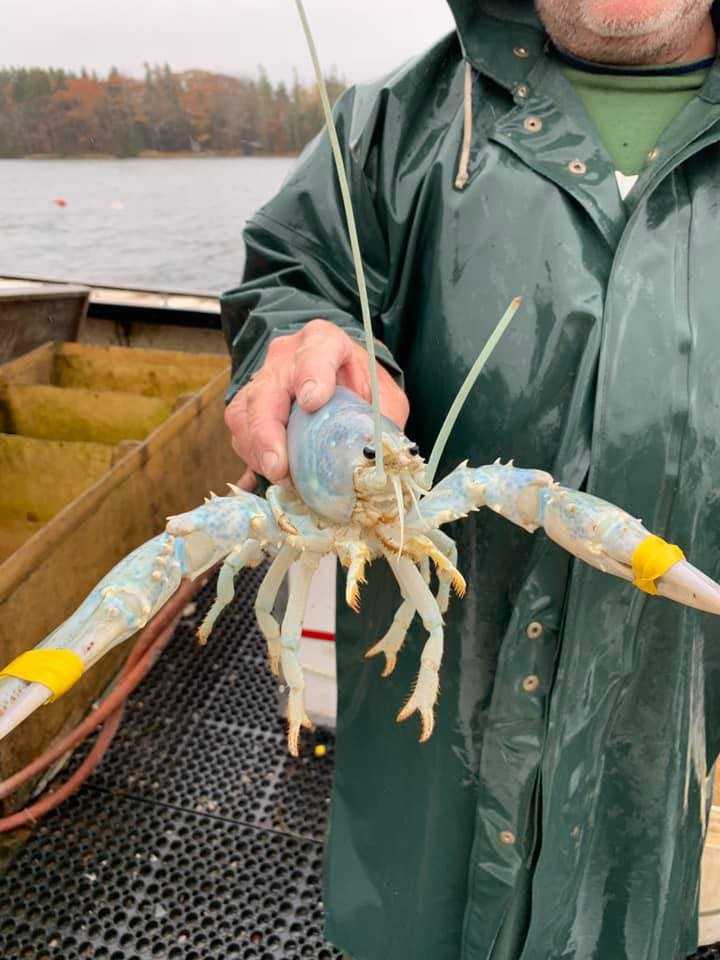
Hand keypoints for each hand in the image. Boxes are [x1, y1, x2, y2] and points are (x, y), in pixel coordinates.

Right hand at [225, 319, 408, 483]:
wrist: (341, 379)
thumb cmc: (361, 386)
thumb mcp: (384, 398)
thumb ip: (383, 421)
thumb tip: (378, 461)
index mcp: (325, 342)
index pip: (315, 352)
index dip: (312, 374)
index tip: (313, 401)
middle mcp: (287, 356)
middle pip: (267, 391)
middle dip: (268, 432)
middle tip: (279, 467)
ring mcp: (262, 379)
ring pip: (245, 414)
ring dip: (258, 452)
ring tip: (281, 477)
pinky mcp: (249, 404)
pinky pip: (240, 431)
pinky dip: (253, 456)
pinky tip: (274, 472)